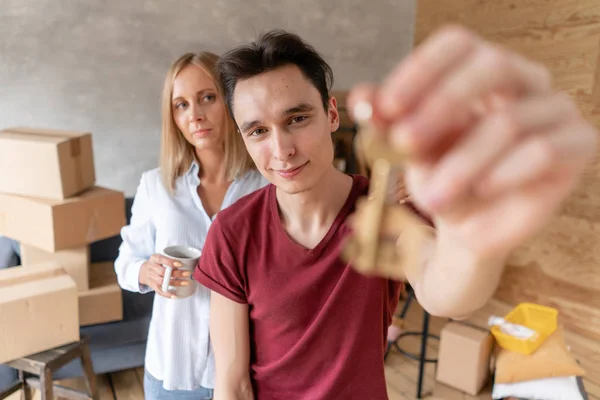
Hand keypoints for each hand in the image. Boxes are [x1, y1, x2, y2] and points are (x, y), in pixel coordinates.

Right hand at [139, 254, 190, 298]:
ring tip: (186, 283)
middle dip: (176, 273)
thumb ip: (170, 258)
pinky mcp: (153, 286)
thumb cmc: (156, 263)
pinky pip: (160, 291)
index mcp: (154, 259)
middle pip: (163, 272)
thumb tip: (189, 260)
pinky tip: (175, 295)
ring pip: (163, 282)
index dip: (170, 262)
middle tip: (187, 273)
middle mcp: (152, 268)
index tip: (180, 264)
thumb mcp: (160, 256)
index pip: (161, 259)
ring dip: (175, 283)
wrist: (143, 271)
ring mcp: (152, 278)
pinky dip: (168, 294)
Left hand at [348, 25, 596, 259]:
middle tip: (404, 142)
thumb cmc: (440, 178)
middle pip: (492, 65)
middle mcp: (522, 80)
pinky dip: (505, 172)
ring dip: (462, 162)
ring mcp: (554, 110)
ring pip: (510, 121)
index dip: (420, 70)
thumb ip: (387, 124)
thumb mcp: (407, 154)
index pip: (456, 44)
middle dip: (442, 105)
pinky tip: (482, 190)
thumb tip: (363, 98)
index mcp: (478, 70)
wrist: (469, 225)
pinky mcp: (578, 145)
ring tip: (431, 196)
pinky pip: (544, 150)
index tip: (384, 107)